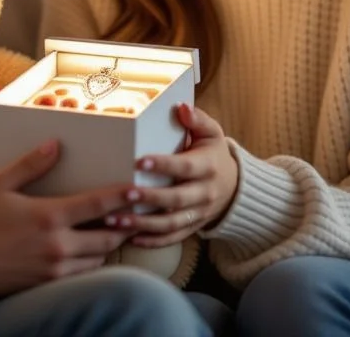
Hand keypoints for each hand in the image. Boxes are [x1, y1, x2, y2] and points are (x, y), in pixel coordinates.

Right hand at [0, 140, 134, 299]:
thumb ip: (30, 164)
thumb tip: (54, 144)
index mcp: (49, 216)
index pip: (97, 205)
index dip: (121, 197)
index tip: (137, 189)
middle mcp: (58, 245)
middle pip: (107, 237)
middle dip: (123, 225)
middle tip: (134, 214)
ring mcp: (55, 267)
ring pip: (97, 258)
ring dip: (108, 244)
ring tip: (114, 231)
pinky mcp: (48, 283)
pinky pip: (82, 274)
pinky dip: (92, 262)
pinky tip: (89, 251)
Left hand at [108, 104, 238, 246]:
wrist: (234, 186)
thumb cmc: (213, 153)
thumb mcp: (212, 133)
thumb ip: (197, 119)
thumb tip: (181, 107)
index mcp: (208, 166)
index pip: (185, 167)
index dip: (163, 165)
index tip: (139, 162)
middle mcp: (205, 193)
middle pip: (176, 199)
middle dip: (150, 198)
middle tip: (124, 193)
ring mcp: (198, 214)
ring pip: (171, 223)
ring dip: (142, 224)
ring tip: (115, 220)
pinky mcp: (192, 228)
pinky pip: (172, 238)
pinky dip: (152, 241)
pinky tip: (130, 238)